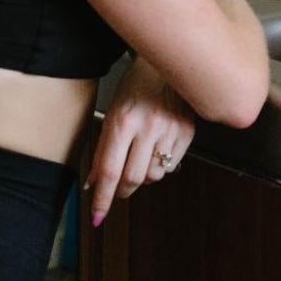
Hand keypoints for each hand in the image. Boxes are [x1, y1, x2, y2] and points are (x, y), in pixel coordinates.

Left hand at [85, 56, 195, 224]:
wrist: (167, 65)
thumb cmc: (135, 87)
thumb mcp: (112, 114)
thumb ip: (103, 150)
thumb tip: (93, 184)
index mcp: (122, 121)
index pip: (109, 170)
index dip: (102, 198)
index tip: (97, 216)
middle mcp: (147, 127)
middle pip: (132, 178)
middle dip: (122, 191)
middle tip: (119, 190)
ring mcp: (170, 130)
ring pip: (154, 176)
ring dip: (143, 178)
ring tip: (140, 162)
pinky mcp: (187, 132)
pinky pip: (172, 166)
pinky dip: (161, 166)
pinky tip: (157, 152)